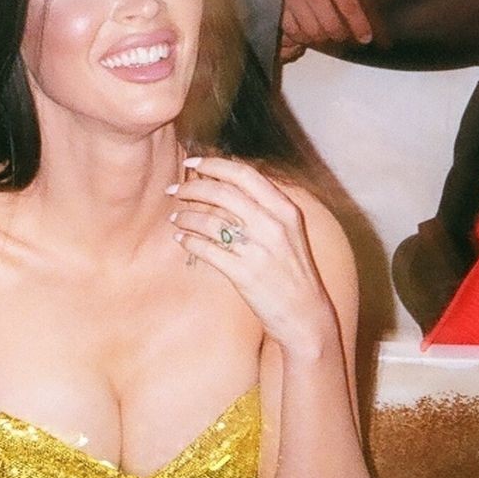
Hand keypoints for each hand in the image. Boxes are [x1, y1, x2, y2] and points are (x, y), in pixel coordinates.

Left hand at [167, 157, 341, 358]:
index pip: (244, 174)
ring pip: (210, 221)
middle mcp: (273, 226)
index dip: (214, 164)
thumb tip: (225, 184)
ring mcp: (258, 250)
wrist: (305, 314)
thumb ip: (264, 207)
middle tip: (174, 190)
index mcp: (285, 210)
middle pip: (222, 193)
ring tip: (176, 217)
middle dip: (192, 188)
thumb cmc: (293, 271)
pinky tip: (181, 239)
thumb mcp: (289, 232)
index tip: (192, 162)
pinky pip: (206, 249)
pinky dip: (189, 241)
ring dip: (186, 216)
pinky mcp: (244, 274)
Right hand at [253, 0, 379, 52]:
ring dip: (321, 36)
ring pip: (313, 32)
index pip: (350, 8)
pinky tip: (303, 31)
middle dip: (340, 35)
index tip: (366, 38)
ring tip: (324, 33)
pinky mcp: (278, 4)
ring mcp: (295, 0)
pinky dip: (300, 35)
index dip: (360, 27)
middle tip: (342, 34)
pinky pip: (292, 30)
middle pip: (332, 26)